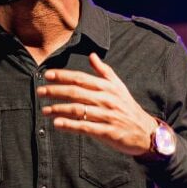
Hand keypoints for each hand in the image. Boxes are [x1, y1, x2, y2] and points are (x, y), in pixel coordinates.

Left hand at [37, 53, 158, 155]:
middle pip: (76, 92)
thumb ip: (104, 71)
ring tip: (44, 110)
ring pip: (78, 109)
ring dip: (59, 109)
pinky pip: (86, 127)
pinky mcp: (108, 132)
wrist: (146, 132)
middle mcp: (106, 99)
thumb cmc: (128, 107)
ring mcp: (107, 116)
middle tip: (39, 91)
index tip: (47, 75)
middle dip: (56, 91)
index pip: (81, 78)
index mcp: (107, 87)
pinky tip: (57, 124)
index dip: (63, 76)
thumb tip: (91, 55)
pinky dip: (70, 125)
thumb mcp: (119, 87)